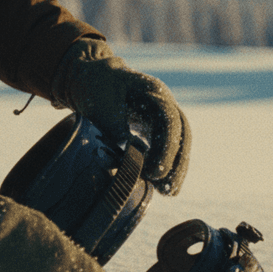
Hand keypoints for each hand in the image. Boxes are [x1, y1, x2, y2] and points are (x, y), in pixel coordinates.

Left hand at [51, 38, 189, 195]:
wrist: (90, 78)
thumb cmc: (95, 88)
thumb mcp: (101, 105)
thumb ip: (117, 127)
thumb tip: (133, 155)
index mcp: (154, 91)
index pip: (171, 121)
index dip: (167, 148)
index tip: (156, 172)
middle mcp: (163, 102)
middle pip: (182, 133)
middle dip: (178, 163)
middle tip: (169, 191)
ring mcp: (160, 114)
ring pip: (178, 141)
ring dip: (175, 167)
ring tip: (170, 193)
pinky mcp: (153, 126)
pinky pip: (165, 146)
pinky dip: (165, 164)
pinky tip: (162, 184)